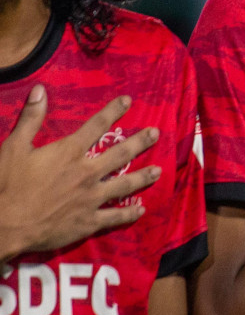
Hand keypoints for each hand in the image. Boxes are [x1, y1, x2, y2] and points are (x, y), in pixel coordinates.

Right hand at [0, 88, 160, 260]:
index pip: (97, 125)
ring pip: (125, 185)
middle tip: (156, 133)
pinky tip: (141, 210)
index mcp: (69, 152)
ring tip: (158, 171)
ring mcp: (91, 198)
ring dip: (143, 177)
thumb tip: (40, 89)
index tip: (129, 101)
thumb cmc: (6, 185)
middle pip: (120, 154)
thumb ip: (30, 118)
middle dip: (140, 142)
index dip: (114, 111)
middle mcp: (86, 173)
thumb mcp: (14, 147)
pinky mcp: (88, 221)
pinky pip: (114, 216)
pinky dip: (129, 213)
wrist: (4, 224)